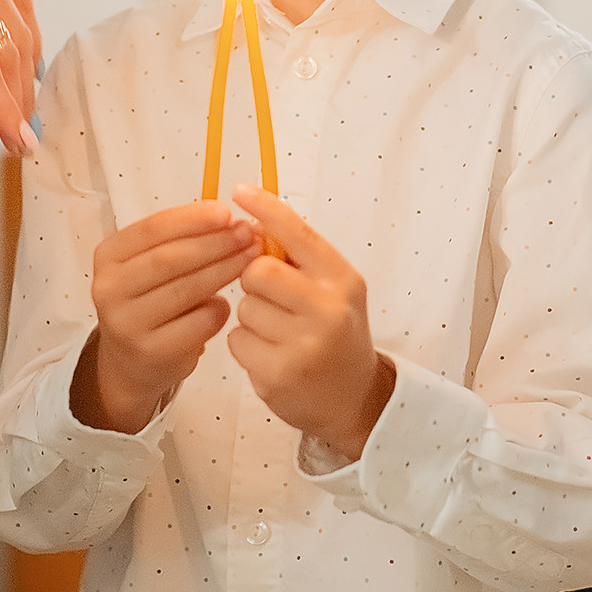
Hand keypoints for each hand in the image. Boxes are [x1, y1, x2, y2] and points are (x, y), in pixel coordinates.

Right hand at [0, 0, 40, 152]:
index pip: (15, 0)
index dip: (27, 38)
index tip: (28, 65)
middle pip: (21, 34)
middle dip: (27, 79)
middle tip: (30, 112)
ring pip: (10, 57)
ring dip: (19, 102)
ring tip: (23, 135)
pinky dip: (3, 108)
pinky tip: (13, 134)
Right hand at [72, 201, 259, 432]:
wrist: (132, 358)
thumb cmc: (151, 298)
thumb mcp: (151, 262)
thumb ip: (181, 240)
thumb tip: (231, 220)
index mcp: (108, 256)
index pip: (151, 229)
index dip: (191, 219)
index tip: (227, 211)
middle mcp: (109, 289)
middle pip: (169, 258)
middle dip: (214, 243)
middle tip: (248, 234)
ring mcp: (127, 324)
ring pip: (185, 290)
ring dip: (224, 270)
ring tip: (251, 258)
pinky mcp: (152, 352)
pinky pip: (198, 324)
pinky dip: (219, 309)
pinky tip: (229, 302)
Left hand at [228, 185, 394, 462]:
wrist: (355, 400)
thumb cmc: (336, 332)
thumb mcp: (335, 289)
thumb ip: (300, 259)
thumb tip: (250, 221)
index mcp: (342, 280)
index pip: (299, 233)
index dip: (266, 209)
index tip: (240, 190)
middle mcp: (329, 309)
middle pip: (259, 271)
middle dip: (254, 279)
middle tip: (270, 294)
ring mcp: (304, 345)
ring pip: (245, 307)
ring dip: (252, 316)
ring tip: (278, 332)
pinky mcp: (279, 374)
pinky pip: (237, 339)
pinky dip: (246, 345)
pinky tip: (271, 355)